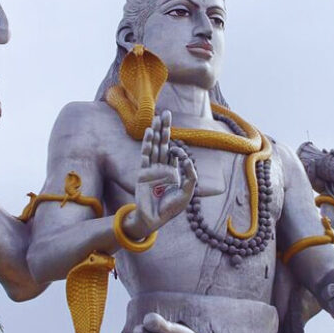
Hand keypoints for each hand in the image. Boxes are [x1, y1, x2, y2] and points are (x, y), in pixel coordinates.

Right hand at [125, 111, 196, 237]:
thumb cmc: (170, 209)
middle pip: (163, 144)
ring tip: (157, 116)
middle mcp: (161, 168)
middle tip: (166, 113)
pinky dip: (148, 143)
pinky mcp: (143, 172)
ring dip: (156, 131)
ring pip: (154, 146)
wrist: (154, 219)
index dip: (178, 148)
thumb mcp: (187, 193)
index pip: (174, 153)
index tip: (180, 153)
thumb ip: (191, 177)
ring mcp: (151, 169)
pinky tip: (150, 131)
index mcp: (172, 172)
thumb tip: (187, 159)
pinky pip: (145, 155)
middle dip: (165, 129)